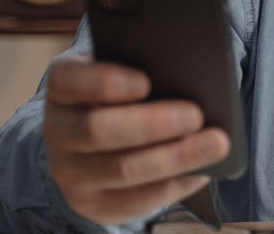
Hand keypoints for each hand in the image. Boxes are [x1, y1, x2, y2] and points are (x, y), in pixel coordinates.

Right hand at [42, 55, 230, 224]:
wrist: (90, 145)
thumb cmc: (118, 97)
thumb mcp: (119, 74)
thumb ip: (142, 69)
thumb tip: (189, 77)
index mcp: (63, 89)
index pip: (68, 81)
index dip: (103, 82)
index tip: (146, 81)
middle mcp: (57, 131)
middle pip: (98, 130)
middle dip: (152, 123)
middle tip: (196, 115)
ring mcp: (71, 172)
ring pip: (122, 169)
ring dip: (174, 157)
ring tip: (215, 144)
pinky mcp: (93, 204)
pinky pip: (135, 200)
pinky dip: (173, 185)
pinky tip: (201, 171)